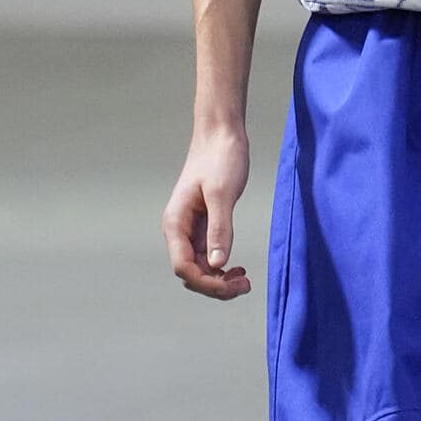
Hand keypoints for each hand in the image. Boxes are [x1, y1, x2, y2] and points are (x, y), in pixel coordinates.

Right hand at [163, 123, 252, 298]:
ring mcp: (190, 229)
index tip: (232, 285)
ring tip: (244, 281)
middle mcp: (179, 230)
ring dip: (219, 279)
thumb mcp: (222, 194)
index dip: (206, 283)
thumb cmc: (220, 158)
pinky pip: (208, 256)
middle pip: (191, 272)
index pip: (183, 267)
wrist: (221, 134)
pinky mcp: (203, 224)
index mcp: (175, 223)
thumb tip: (217, 264)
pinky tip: (238, 268)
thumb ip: (219, 229)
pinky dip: (222, 266)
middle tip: (244, 286)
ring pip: (200, 267)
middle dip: (214, 285)